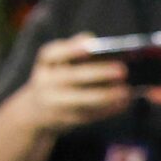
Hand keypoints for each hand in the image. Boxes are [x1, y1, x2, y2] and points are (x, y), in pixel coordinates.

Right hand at [15, 35, 131, 131]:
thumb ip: (72, 48)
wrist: (35, 113)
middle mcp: (45, 84)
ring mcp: (53, 105)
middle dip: (98, 73)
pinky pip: (88, 116)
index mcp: (44, 65)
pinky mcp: (64, 121)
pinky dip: (107, 110)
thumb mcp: (55, 63)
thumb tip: (92, 39)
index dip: (70, 49)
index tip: (90, 46)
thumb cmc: (55, 79)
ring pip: (82, 100)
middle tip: (122, 70)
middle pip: (72, 77)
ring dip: (106, 96)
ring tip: (126, 90)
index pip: (51, 54)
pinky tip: (123, 103)